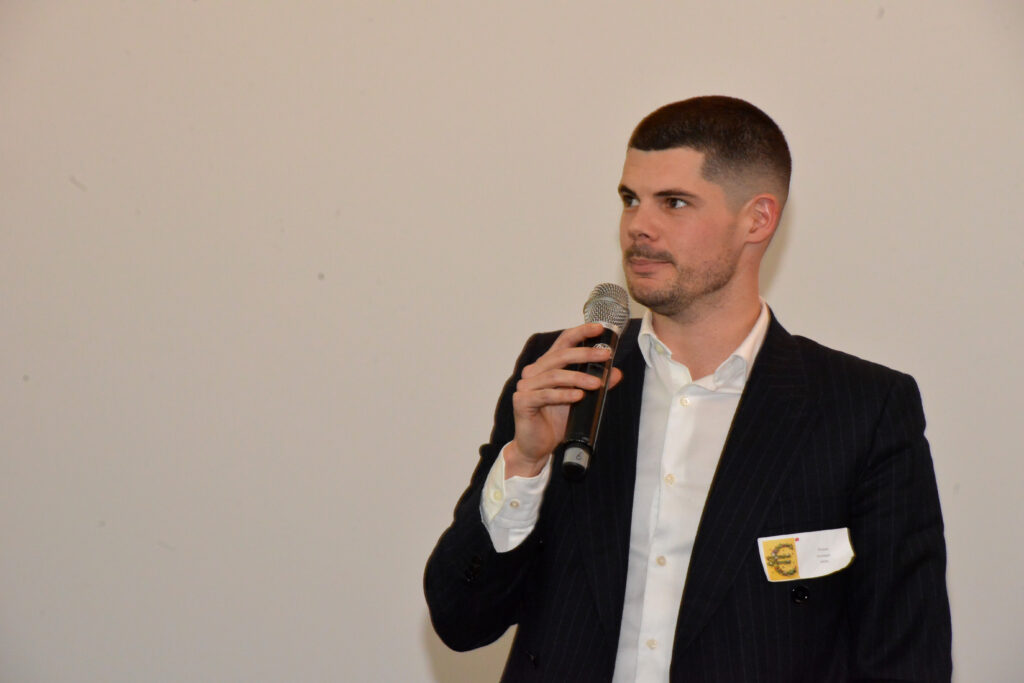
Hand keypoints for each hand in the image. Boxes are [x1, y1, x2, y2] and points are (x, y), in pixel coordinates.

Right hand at [505, 323, 623, 477]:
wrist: (537, 446)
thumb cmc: (555, 421)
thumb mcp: (581, 400)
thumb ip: (596, 384)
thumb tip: (617, 373)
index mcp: (547, 366)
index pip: (563, 342)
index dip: (580, 332)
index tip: (599, 328)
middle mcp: (534, 372)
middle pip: (560, 356)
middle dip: (586, 354)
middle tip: (606, 356)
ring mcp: (526, 387)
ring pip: (554, 375)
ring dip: (578, 378)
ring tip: (597, 384)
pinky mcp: (522, 402)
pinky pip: (544, 395)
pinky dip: (563, 395)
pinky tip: (578, 397)